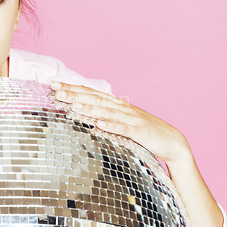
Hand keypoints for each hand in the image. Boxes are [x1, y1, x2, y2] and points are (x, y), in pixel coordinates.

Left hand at [50, 81, 188, 163]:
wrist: (172, 141)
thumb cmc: (142, 131)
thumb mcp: (119, 121)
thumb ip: (101, 115)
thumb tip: (78, 110)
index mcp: (115, 105)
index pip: (90, 93)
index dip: (72, 88)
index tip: (54, 85)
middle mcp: (122, 108)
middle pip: (95, 99)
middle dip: (75, 94)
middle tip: (56, 91)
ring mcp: (131, 119)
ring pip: (107, 112)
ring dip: (90, 108)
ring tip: (74, 105)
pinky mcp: (140, 132)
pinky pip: (124, 129)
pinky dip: (112, 126)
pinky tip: (100, 125)